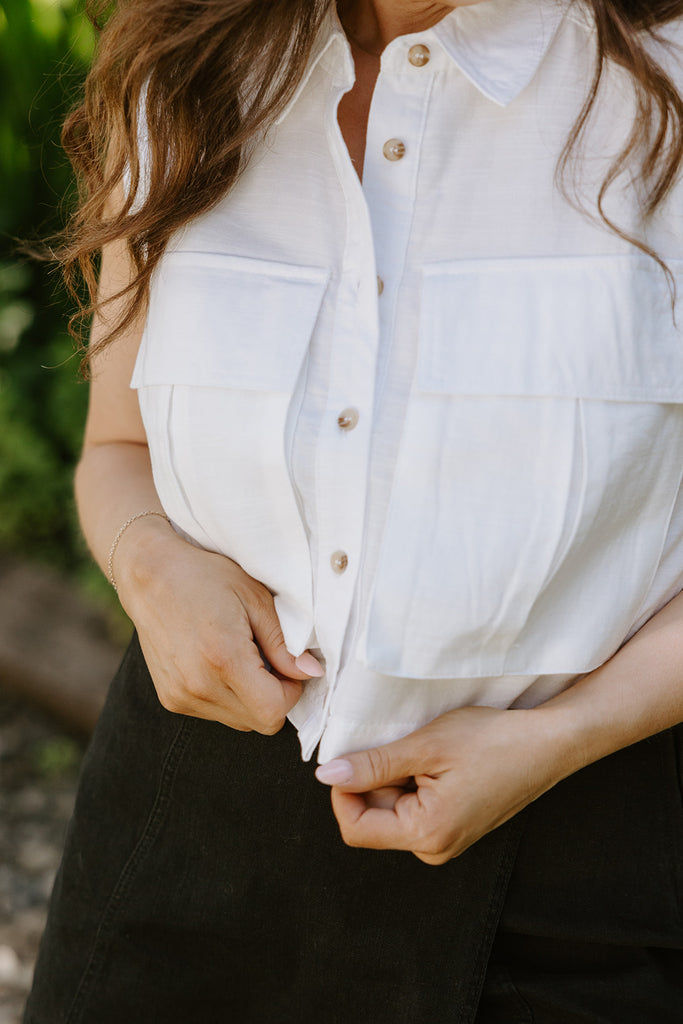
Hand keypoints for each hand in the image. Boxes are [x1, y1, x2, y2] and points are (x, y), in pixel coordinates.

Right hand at [116, 519, 323, 732]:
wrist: (150, 576)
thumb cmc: (206, 577)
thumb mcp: (255, 598)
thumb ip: (284, 642)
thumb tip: (311, 672)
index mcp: (224, 658)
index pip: (274, 712)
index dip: (291, 693)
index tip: (288, 665)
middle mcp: (199, 685)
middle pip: (259, 722)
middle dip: (273, 696)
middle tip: (266, 657)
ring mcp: (180, 696)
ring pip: (239, 721)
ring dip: (251, 698)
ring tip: (241, 656)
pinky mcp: (170, 699)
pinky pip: (215, 712)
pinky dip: (227, 695)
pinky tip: (219, 662)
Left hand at [315, 706, 571, 863]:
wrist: (548, 742)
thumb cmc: (494, 741)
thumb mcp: (426, 746)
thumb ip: (373, 765)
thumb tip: (327, 776)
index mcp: (426, 835)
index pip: (354, 827)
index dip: (344, 790)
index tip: (357, 754)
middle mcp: (434, 848)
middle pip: (372, 818)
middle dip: (374, 779)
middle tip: (402, 745)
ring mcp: (445, 839)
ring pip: (392, 809)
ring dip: (394, 777)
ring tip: (424, 751)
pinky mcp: (454, 825)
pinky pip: (414, 807)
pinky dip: (412, 780)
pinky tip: (435, 759)